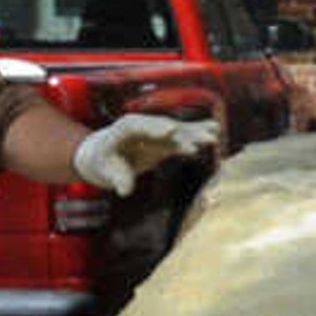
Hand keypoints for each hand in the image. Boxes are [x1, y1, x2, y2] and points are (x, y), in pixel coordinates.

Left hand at [71, 112, 217, 195]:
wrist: (103, 155)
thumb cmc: (102, 161)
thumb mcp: (104, 171)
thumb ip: (116, 178)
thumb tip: (125, 190)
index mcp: (124, 128)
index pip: (139, 125)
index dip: (155, 127)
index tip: (170, 131)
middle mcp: (142, 126)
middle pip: (164, 126)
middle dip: (183, 131)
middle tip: (200, 135)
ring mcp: (155, 132)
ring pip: (177, 131)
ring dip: (195, 133)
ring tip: (214, 134)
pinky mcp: (163, 141)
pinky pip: (181, 138)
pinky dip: (195, 138)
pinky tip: (213, 136)